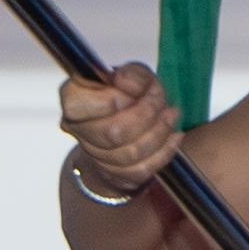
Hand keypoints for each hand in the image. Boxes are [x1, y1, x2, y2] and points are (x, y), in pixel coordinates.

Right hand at [58, 61, 179, 199]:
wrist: (126, 123)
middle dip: (146, 114)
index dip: (112, 99)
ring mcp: (95, 156)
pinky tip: (175, 136)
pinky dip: (164, 152)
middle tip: (161, 99)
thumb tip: (124, 81)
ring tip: (172, 114)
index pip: (78, 106)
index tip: (137, 90)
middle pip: (112, 133)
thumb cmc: (125, 94)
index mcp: (73, 100)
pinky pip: (142, 169)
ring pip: (130, 153)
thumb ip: (131, 74)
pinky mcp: (115, 175)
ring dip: (158, 132)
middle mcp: (78, 130)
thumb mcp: (132, 74)